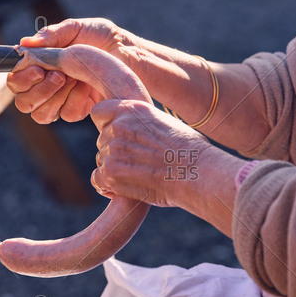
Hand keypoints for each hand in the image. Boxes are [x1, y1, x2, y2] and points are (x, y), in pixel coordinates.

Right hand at [7, 18, 137, 123]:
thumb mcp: (77, 28)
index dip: (21, 78)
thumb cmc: (101, 37)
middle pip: (24, 102)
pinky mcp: (79, 110)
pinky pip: (66, 114)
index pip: (16, 80)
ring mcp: (62, 99)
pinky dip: (75, 99)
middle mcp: (47, 84)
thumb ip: (51, 35)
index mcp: (41, 64)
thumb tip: (25, 43)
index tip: (38, 68)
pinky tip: (87, 87)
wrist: (128, 52)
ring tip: (75, 78)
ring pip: (42, 113)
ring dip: (56, 95)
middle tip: (59, 76)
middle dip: (38, 90)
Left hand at [90, 99, 211, 206]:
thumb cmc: (190, 149)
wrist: (197, 172)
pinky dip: (109, 186)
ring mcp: (112, 150)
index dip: (107, 124)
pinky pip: (97, 180)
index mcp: (131, 108)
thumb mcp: (164, 121)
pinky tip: (127, 188)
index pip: (98, 112)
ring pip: (101, 160)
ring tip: (141, 174)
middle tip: (141, 161)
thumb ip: (141, 122)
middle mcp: (118, 126)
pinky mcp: (111, 174)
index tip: (120, 135)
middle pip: (102, 139)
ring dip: (115, 169)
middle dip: (115, 150)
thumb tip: (131, 131)